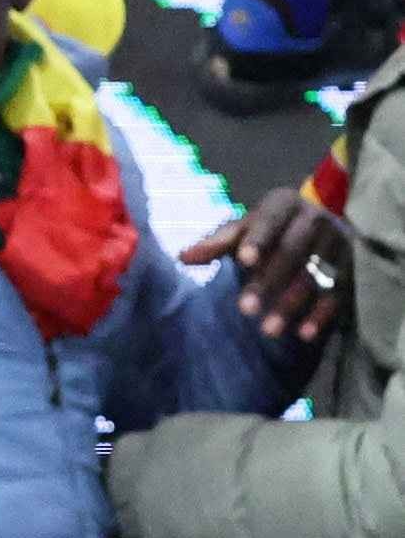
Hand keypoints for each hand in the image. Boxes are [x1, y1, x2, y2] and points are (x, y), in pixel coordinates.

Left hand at [185, 184, 355, 351]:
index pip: (270, 220)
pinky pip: (340, 293)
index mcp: (286, 203)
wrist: (322, 224)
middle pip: (292, 252)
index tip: (243, 261)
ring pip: (316, 276)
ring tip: (267, 330)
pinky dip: (322, 314)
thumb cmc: (271, 228)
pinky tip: (303, 334)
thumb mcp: (244, 229)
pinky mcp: (354, 267)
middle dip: (268, 282)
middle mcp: (317, 218)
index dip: (258, 239)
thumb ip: (218, 243)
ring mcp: (339, 242)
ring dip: (292, 304)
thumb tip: (183, 257)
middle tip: (245, 310)